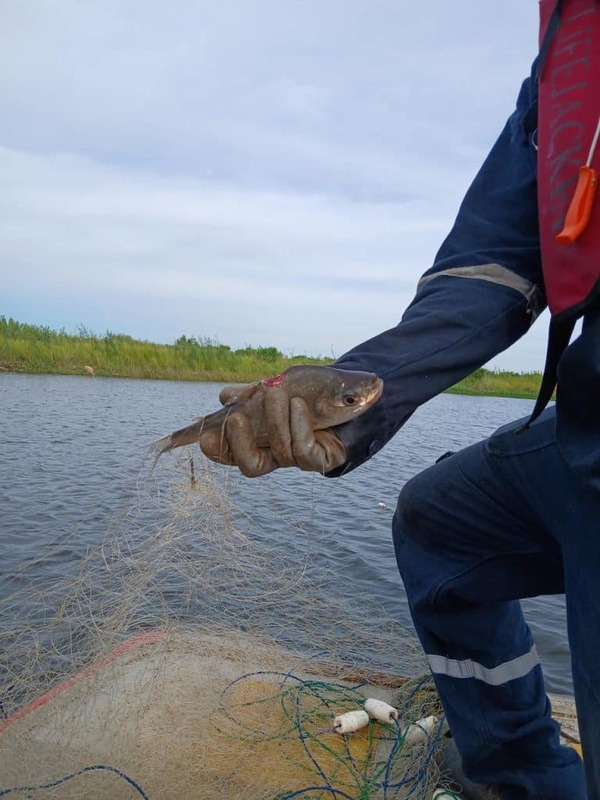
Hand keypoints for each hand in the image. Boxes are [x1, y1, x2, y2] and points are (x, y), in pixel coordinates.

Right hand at [198, 383, 346, 476]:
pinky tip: (298, 405)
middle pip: (251, 466)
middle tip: (237, 416)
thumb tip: (225, 398)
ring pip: (280, 451)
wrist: (348, 397)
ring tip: (275, 392)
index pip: (233, 454)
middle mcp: (277, 456)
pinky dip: (297, 425)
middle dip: (241, 443)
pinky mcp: (321, 460)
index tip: (204, 437)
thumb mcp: (277, 388)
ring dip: (275, 420)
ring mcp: (299, 460)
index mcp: (260, 441)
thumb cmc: (309, 394)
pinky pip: (303, 449)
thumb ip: (252, 395)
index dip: (218, 451)